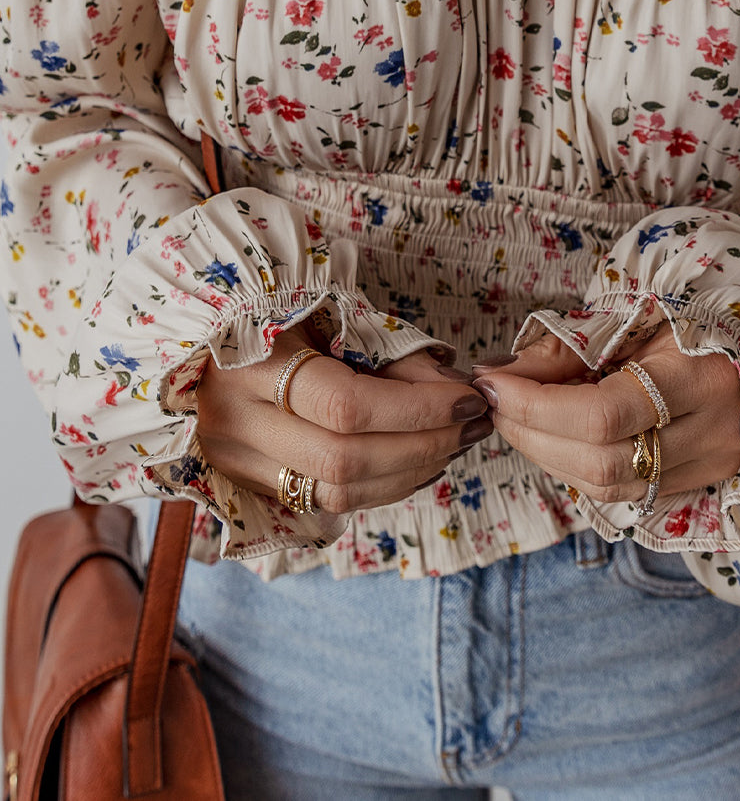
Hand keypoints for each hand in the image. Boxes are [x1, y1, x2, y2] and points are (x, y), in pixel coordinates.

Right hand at [196, 327, 493, 514]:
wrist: (199, 326)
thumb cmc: (272, 305)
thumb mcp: (325, 310)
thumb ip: (384, 350)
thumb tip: (451, 387)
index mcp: (248, 362)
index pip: (345, 407)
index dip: (417, 410)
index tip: (467, 397)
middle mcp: (233, 421)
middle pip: (344, 461)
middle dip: (424, 445)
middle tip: (474, 422)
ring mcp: (235, 459)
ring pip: (337, 493)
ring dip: (411, 472)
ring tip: (457, 440)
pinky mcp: (248, 481)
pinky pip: (326, 500)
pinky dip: (384, 485)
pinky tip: (421, 459)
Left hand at [472, 324, 739, 510]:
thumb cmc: (682, 322)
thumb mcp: (629, 319)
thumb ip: (566, 350)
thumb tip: (499, 378)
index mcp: (701, 376)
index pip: (603, 414)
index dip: (537, 406)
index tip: (493, 384)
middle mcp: (713, 433)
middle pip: (601, 461)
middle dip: (532, 434)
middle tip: (495, 403)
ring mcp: (709, 466)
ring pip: (607, 486)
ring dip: (546, 455)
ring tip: (515, 418)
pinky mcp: (697, 482)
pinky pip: (621, 491)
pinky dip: (574, 467)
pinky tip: (551, 439)